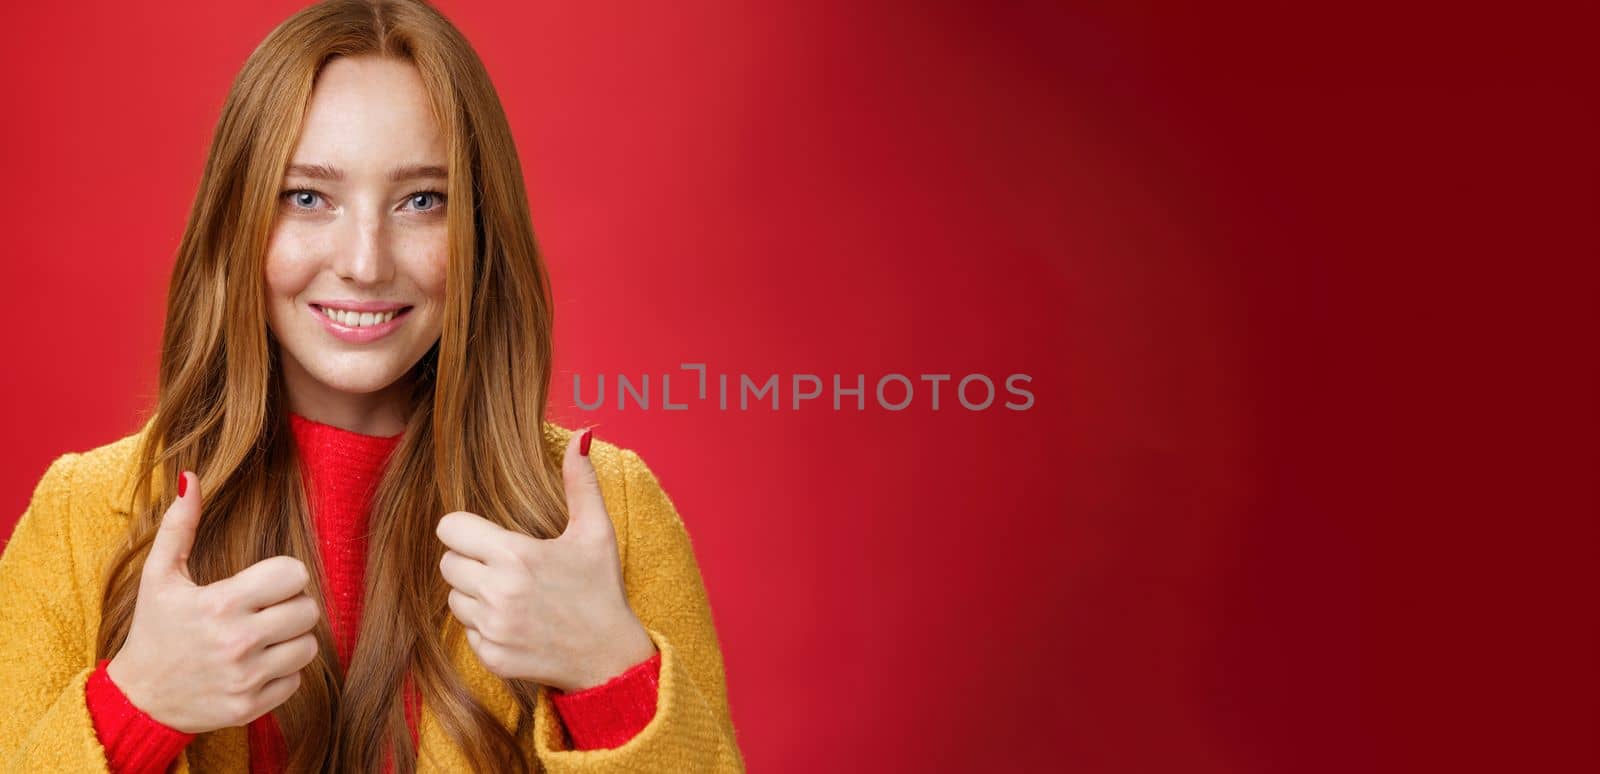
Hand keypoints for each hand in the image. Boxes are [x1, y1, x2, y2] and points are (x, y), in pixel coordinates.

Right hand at [106, 471, 320, 733]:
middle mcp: (236, 643)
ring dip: (291, 640)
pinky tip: (255, 666)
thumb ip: (179, 526)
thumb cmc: (154, 629)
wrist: (139, 699)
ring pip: (309, 646)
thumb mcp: (158, 576)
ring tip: (262, 637)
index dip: (284, 575)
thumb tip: (190, 477)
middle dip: (290, 606)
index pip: (294, 575)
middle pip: (308, 610)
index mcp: (220, 604)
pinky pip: (296, 680)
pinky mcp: (251, 707)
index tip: (266, 583)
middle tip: (265, 610)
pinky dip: (282, 673)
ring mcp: (245, 678)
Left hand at [436, 428, 656, 692]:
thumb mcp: (596, 532)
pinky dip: (486, 627)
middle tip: (507, 567)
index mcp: (516, 555)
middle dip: (471, 561)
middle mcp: (497, 593)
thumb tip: (583, 434)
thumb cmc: (602, 590)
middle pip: (447, 563)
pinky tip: (518, 623)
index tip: (488, 536)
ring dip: (475, 595)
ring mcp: (492, 628)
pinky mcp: (491, 657)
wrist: (611, 658)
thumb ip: (581, 481)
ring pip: (453, 598)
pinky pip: (467, 631)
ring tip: (514, 595)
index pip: (449, 529)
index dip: (466, 529)